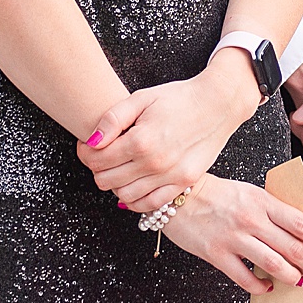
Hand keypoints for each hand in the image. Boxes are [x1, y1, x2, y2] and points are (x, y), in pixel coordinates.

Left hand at [80, 53, 259, 209]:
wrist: (217, 104)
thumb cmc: (178, 98)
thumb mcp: (141, 98)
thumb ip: (113, 119)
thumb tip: (92, 140)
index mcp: (141, 140)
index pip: (97, 160)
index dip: (85, 153)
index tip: (87, 145)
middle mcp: (155, 163)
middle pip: (107, 180)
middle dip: (96, 168)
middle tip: (99, 155)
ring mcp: (170, 176)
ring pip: (125, 195)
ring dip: (114, 184)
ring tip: (117, 167)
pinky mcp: (184, 183)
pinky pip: (151, 204)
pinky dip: (135, 199)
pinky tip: (132, 185)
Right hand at [157, 175, 302, 295]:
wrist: (178, 196)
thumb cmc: (215, 193)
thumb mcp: (249, 192)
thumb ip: (273, 210)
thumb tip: (300, 230)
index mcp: (261, 201)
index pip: (300, 222)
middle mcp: (251, 219)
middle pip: (292, 247)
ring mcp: (234, 238)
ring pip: (273, 264)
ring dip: (291, 276)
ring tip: (299, 281)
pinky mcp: (217, 254)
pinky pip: (245, 278)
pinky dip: (260, 286)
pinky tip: (266, 286)